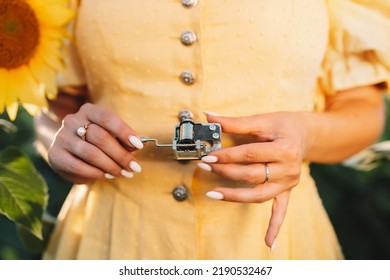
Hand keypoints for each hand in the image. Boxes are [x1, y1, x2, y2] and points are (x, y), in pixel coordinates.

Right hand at [48, 103, 143, 182]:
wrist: (68, 153)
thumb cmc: (96, 143)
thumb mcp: (110, 137)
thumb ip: (123, 139)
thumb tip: (138, 144)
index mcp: (88, 111)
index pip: (107, 117)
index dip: (124, 131)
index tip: (139, 145)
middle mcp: (72, 120)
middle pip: (101, 137)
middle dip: (121, 155)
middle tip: (134, 167)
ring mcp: (62, 137)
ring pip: (91, 153)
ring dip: (112, 166)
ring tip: (125, 174)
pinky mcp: (55, 155)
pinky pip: (79, 166)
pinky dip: (97, 173)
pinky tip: (108, 176)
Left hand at [199, 112, 309, 248]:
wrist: (306, 134)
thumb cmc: (283, 125)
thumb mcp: (261, 120)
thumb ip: (234, 122)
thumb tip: (209, 116)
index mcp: (285, 148)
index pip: (249, 155)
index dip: (227, 156)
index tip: (208, 156)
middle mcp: (289, 168)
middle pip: (252, 175)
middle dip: (226, 172)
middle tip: (205, 167)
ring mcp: (289, 183)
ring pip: (260, 194)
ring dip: (236, 196)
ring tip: (213, 194)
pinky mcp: (287, 191)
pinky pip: (281, 211)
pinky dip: (275, 227)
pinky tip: (268, 243)